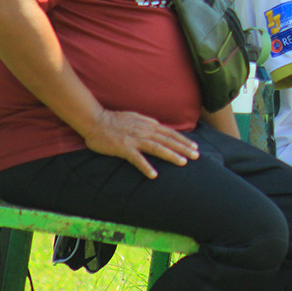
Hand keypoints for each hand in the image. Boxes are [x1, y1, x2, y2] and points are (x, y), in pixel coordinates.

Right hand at [82, 109, 198, 178]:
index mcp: (148, 124)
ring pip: (157, 148)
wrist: (95, 120)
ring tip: (183, 163)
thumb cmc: (114, 119)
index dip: (184, 140)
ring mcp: (135, 140)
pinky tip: (154, 175)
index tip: (195, 146)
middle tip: (197, 156)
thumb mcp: (135, 117)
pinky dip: (146, 166)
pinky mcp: (124, 148)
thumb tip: (158, 124)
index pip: (170, 133)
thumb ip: (148, 122)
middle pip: (168, 140)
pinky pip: (137, 159)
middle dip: (184, 148)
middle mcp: (145, 131)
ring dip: (171, 155)